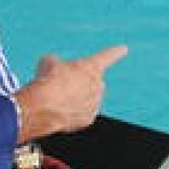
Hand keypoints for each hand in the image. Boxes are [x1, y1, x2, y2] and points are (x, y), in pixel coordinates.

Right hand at [13, 45, 127, 142]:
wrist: (44, 105)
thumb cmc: (48, 80)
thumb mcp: (49, 62)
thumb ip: (57, 63)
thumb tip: (53, 67)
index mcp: (91, 66)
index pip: (106, 57)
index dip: (115, 52)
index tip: (124, 49)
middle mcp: (98, 85)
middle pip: (91, 82)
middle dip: (79, 83)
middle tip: (60, 85)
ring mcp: (95, 103)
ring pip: (86, 99)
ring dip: (73, 98)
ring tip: (56, 98)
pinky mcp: (88, 119)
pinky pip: (80, 114)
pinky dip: (70, 113)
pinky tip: (59, 110)